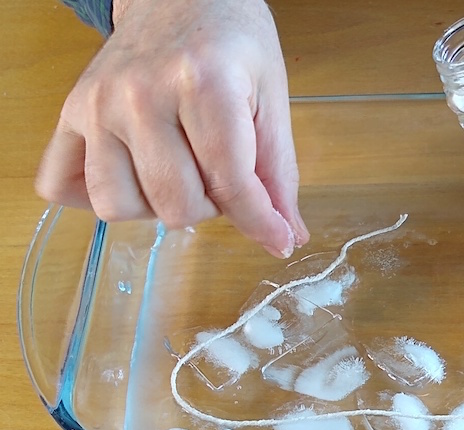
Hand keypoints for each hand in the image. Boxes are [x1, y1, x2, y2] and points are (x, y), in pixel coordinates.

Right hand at [36, 0, 308, 258]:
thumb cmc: (232, 43)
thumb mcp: (272, 99)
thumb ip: (279, 173)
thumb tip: (286, 236)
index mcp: (204, 84)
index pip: (231, 183)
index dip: (261, 222)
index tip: (278, 238)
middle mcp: (140, 94)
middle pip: (175, 205)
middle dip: (211, 206)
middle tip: (220, 174)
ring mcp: (98, 104)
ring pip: (119, 207)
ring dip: (157, 206)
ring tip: (180, 173)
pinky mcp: (71, 112)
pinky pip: (63, 187)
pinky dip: (101, 195)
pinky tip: (133, 174)